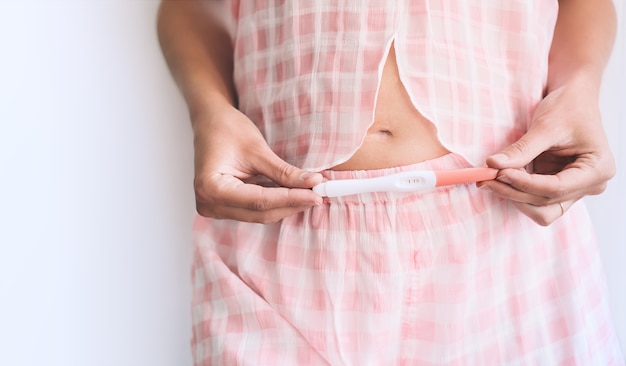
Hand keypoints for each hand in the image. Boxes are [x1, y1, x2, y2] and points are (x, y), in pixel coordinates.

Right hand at [192, 106, 322, 222]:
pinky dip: (274, 202)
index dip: (291, 199)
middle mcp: (209, 204)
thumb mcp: (257, 149)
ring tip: (309, 192)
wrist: (210, 121)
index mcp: (211, 189)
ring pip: (259, 214)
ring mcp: (215, 207)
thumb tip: (312, 183)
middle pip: (260, 213)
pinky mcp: (224, 206)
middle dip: (291, 204)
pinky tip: (292, 193)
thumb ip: (284, 172)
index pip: (259, 201)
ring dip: (285, 205)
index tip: (316, 195)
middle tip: (317, 194)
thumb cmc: (226, 128)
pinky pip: (254, 209)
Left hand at [479, 76, 614, 225]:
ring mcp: (573, 189)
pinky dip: (516, 190)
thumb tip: (493, 164)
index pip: (556, 188)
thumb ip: (522, 149)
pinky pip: (534, 199)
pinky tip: (501, 176)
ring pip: (540, 208)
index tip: (498, 172)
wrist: (573, 99)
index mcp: (597, 170)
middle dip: (514, 191)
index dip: (524, 183)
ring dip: (514, 195)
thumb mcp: (546, 126)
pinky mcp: (557, 187)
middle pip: (546, 202)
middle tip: (487, 177)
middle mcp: (589, 185)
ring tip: (492, 178)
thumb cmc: (568, 108)